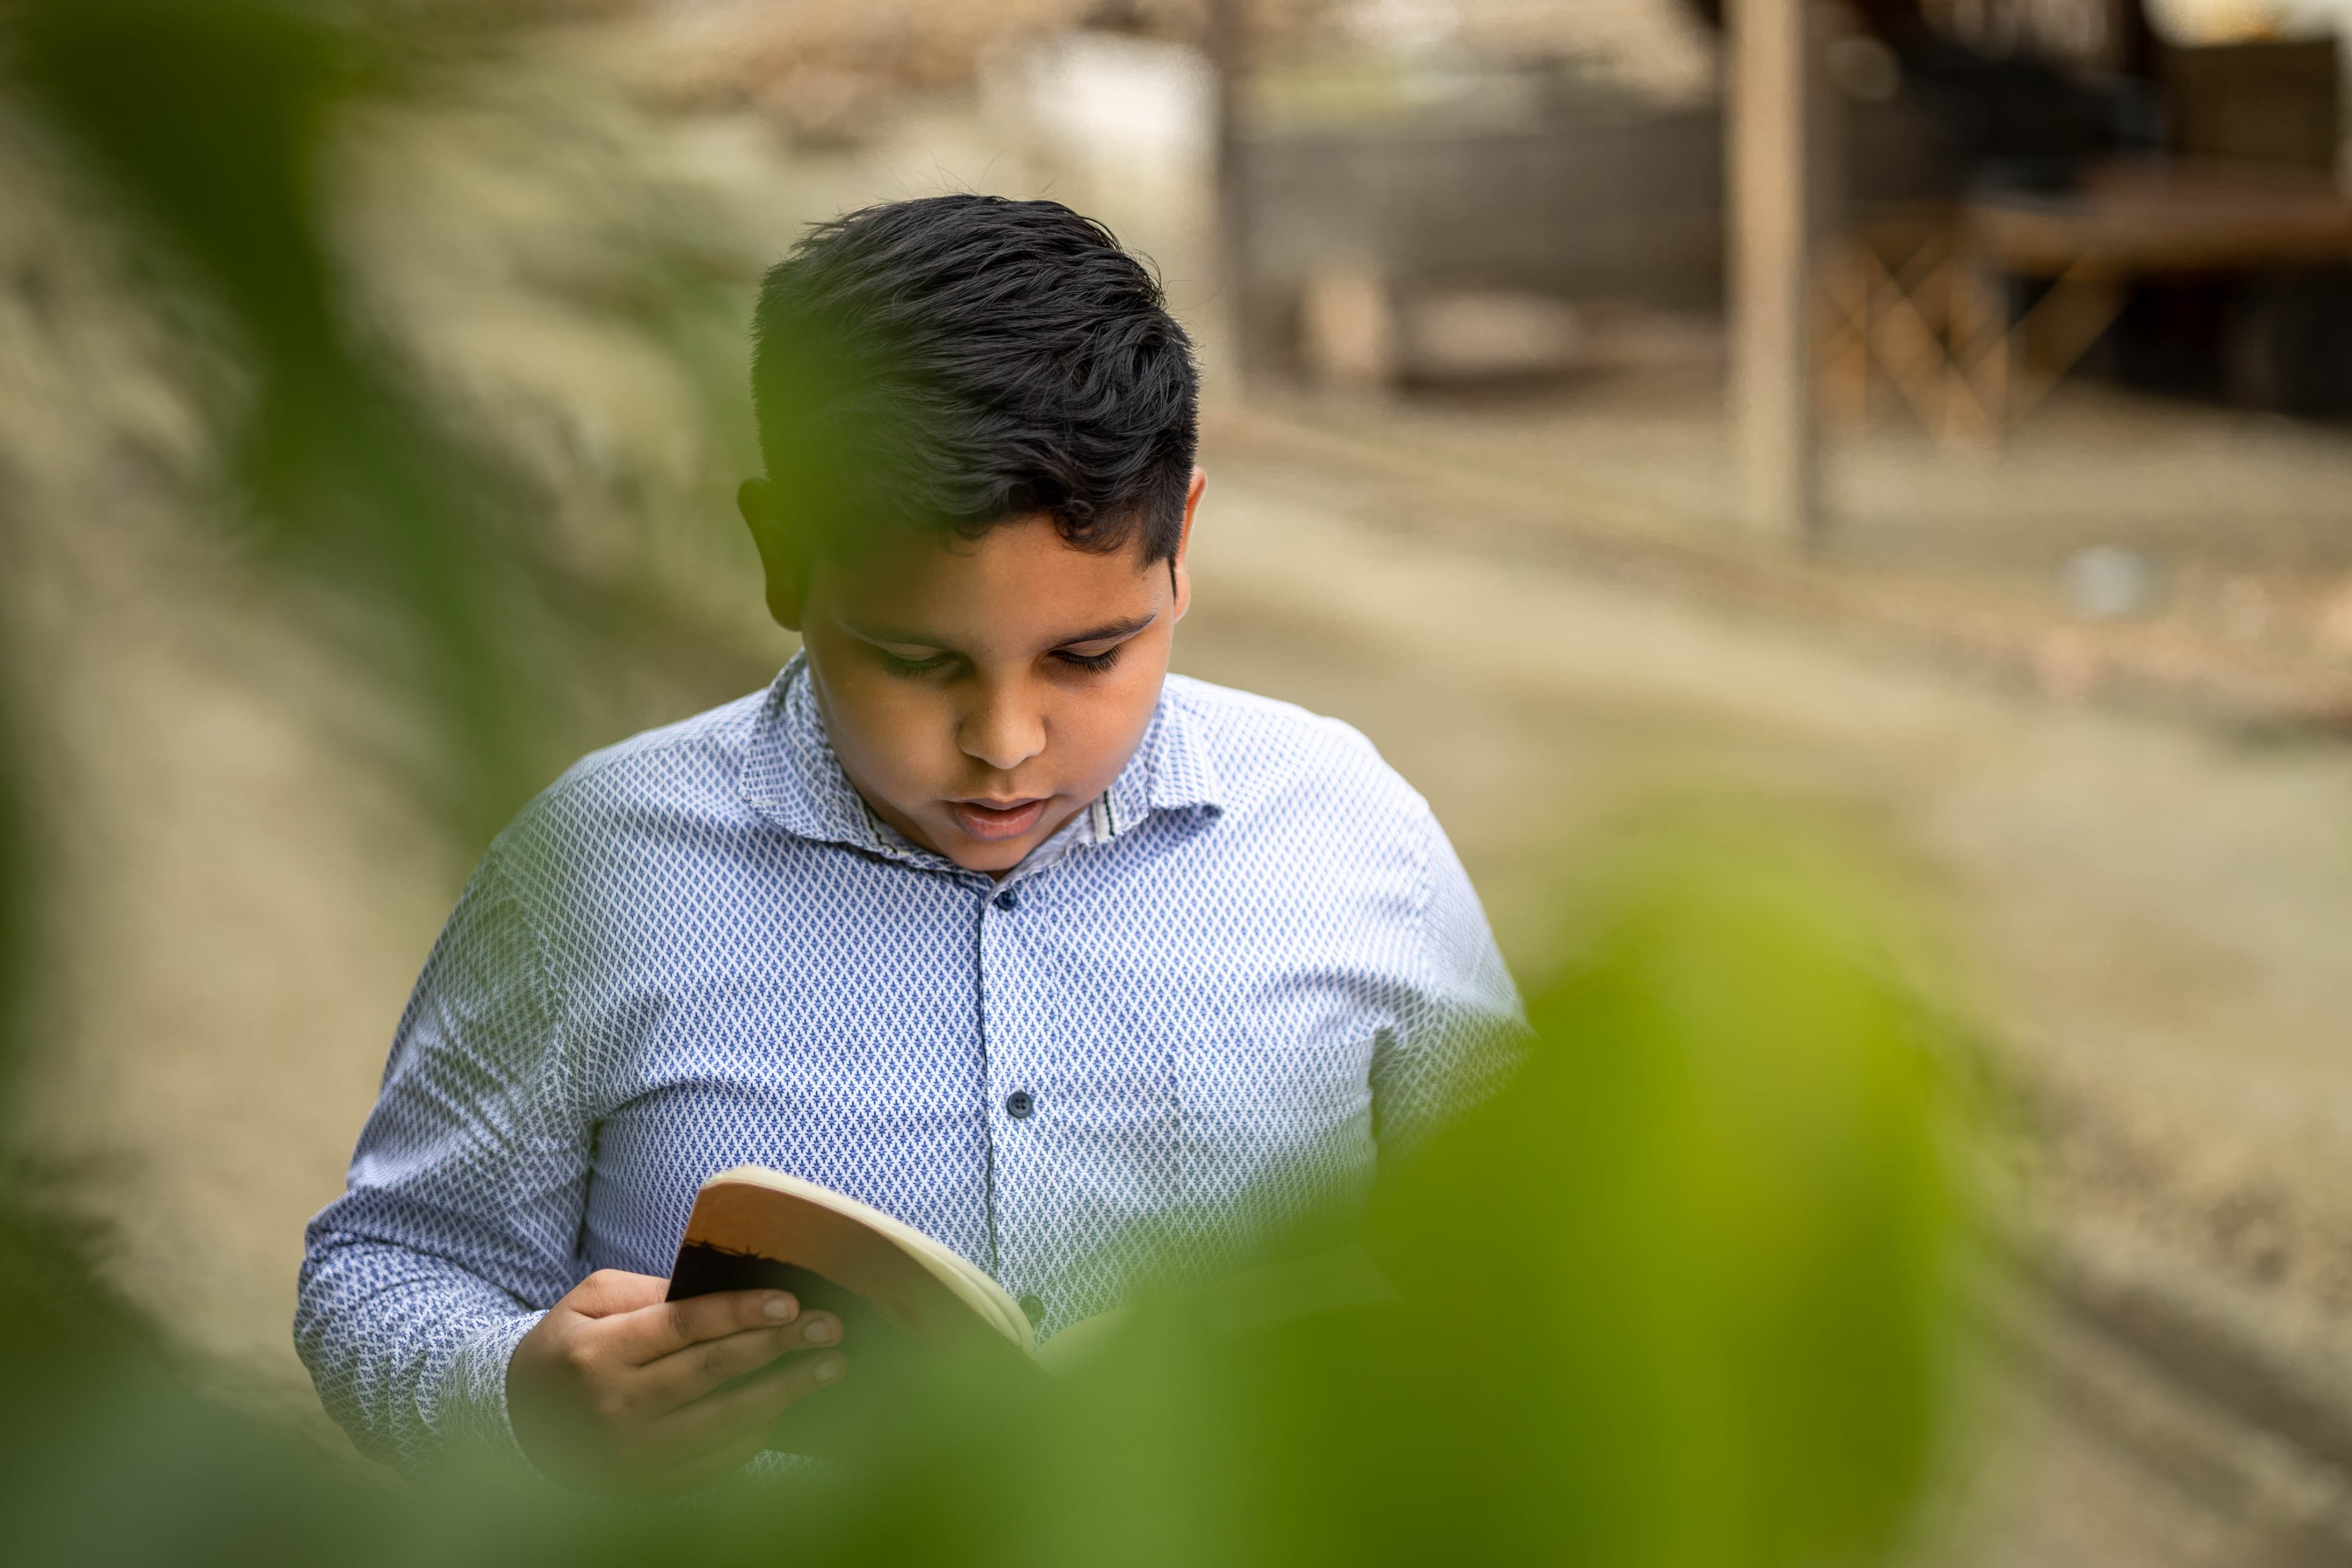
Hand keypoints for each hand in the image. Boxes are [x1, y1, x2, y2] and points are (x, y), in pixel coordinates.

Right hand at [506, 1268, 845, 1490]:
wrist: (519, 1425)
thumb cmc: (567, 1348)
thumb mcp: (590, 1302)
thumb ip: (650, 1291)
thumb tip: (721, 1290)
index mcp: (599, 1353)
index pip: (683, 1328)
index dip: (740, 1313)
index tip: (791, 1300)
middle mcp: (616, 1406)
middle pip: (712, 1373)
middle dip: (779, 1347)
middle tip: (830, 1327)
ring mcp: (632, 1453)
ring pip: (723, 1422)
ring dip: (784, 1393)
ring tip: (829, 1367)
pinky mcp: (645, 1486)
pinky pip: (714, 1463)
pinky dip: (754, 1437)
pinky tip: (785, 1410)